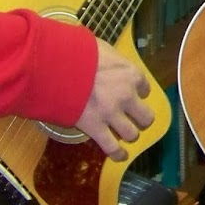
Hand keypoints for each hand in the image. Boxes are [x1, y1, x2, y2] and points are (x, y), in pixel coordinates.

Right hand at [76, 39, 156, 160]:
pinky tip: (120, 155)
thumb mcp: (101, 48)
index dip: (139, 92)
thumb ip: (111, 58)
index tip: (133, 94)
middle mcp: (127, 96)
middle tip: (135, 119)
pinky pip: (112, 147)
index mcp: (131, 74)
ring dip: (129, 135)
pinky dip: (118, 154)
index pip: (145, 88)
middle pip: (145, 117)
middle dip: (141, 119)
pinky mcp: (96, 128)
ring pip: (132, 134)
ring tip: (125, 134)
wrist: (58, 67)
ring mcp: (112, 114)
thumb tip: (106, 59)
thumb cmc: (79, 52)